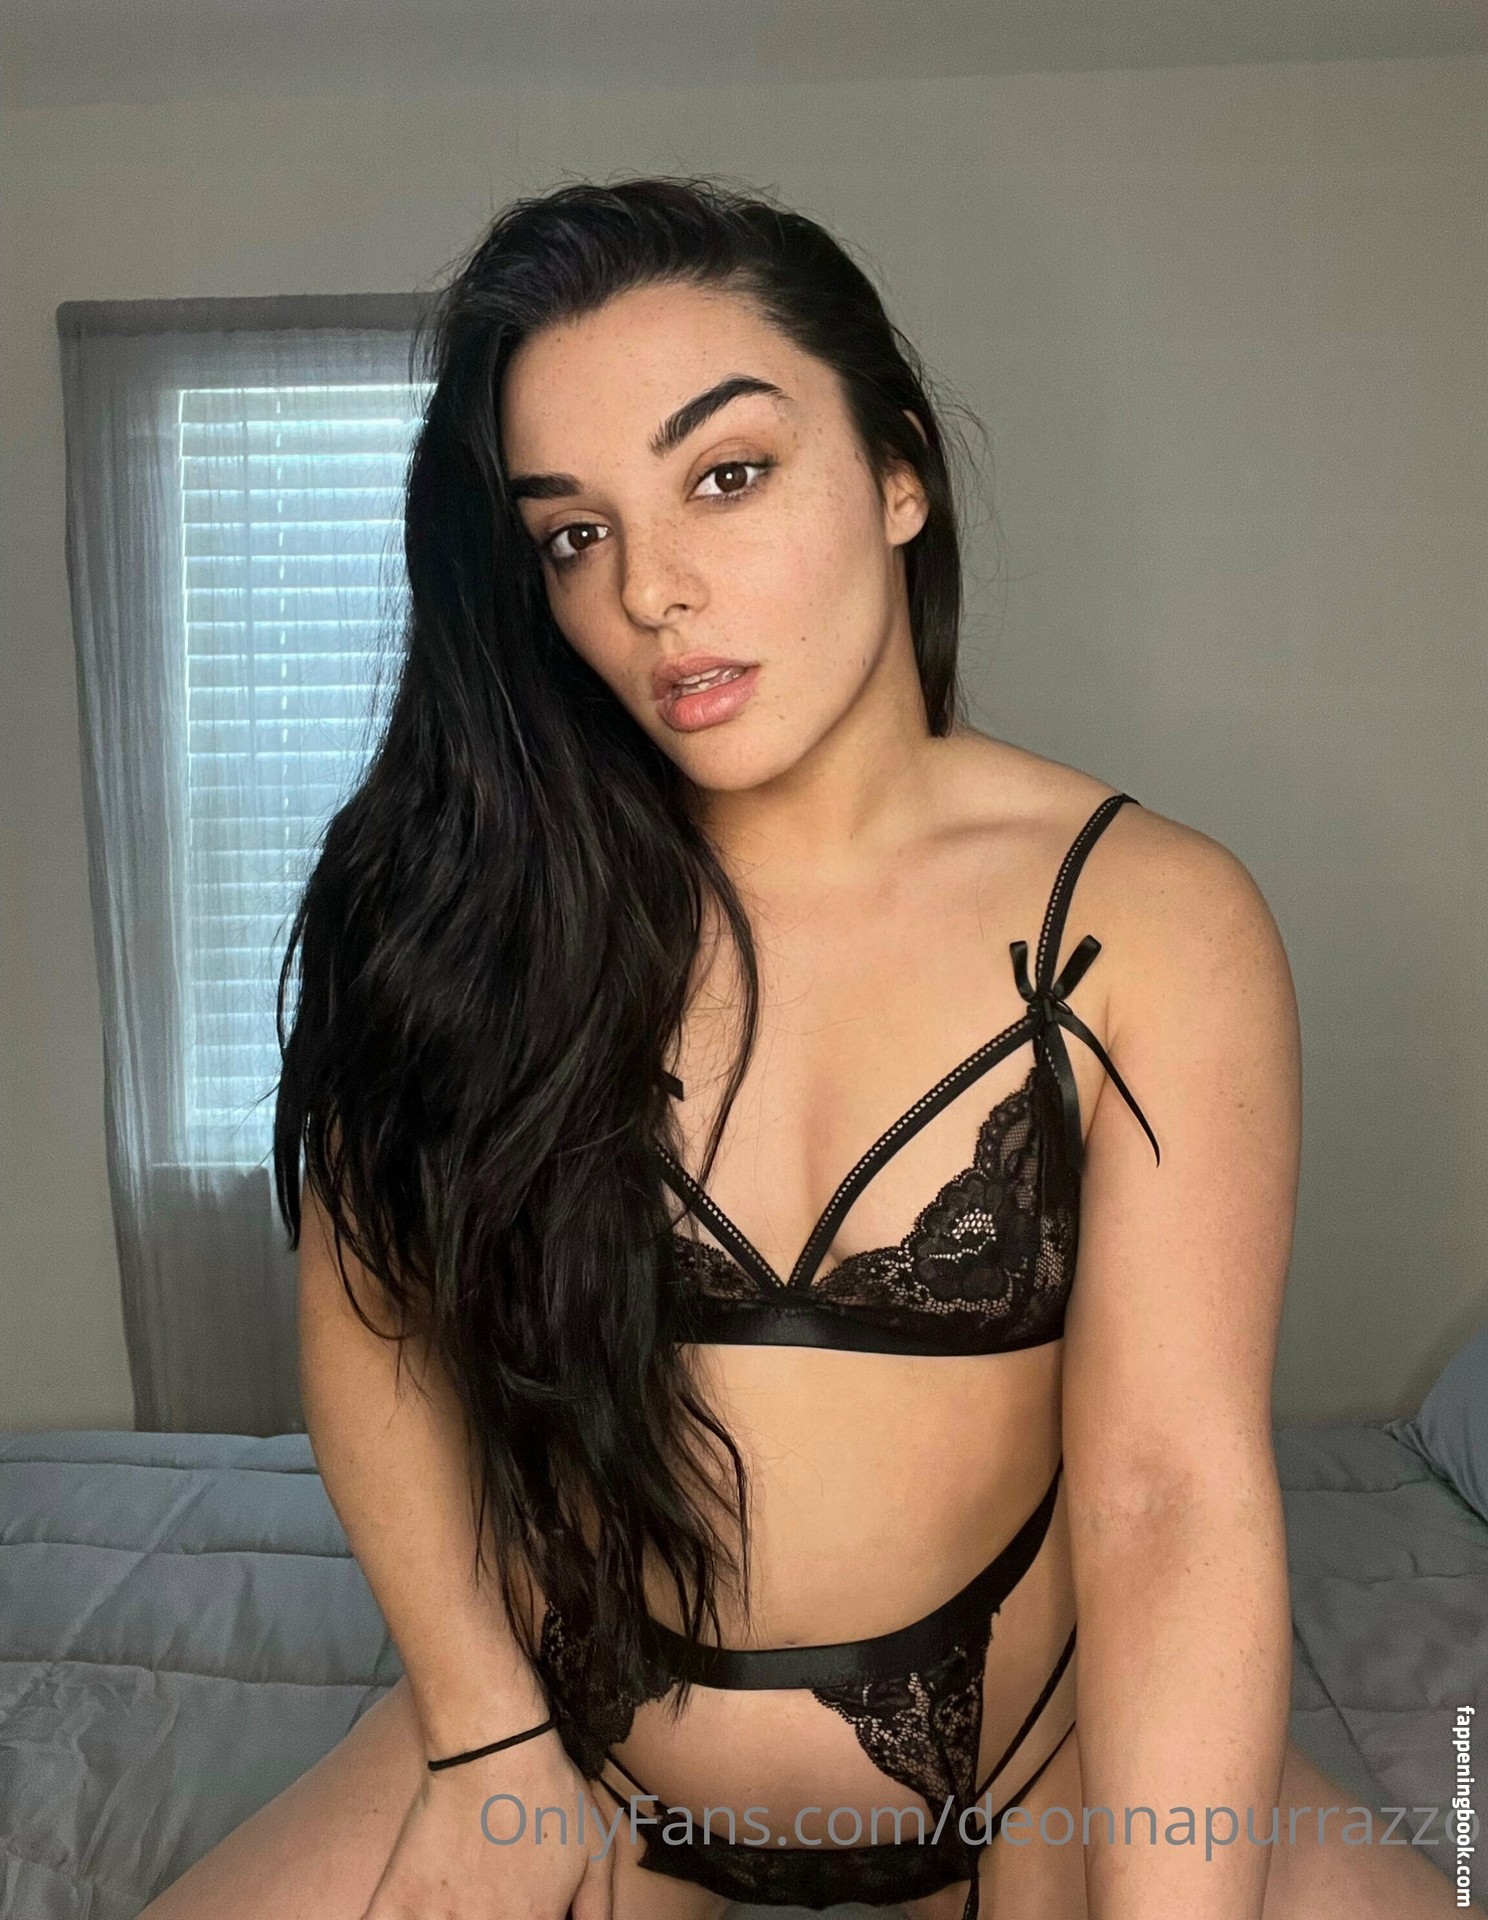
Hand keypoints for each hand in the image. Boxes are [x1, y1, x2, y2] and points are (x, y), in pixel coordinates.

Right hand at [361, 1731, 617, 1919]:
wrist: (494, 1748)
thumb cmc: (549, 1796)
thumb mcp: (595, 1851)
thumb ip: (596, 1911)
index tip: (520, 1912)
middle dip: (484, 1919)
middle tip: (485, 1903)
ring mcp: (437, 1919)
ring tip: (454, 1906)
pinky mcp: (398, 1898)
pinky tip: (405, 1913)